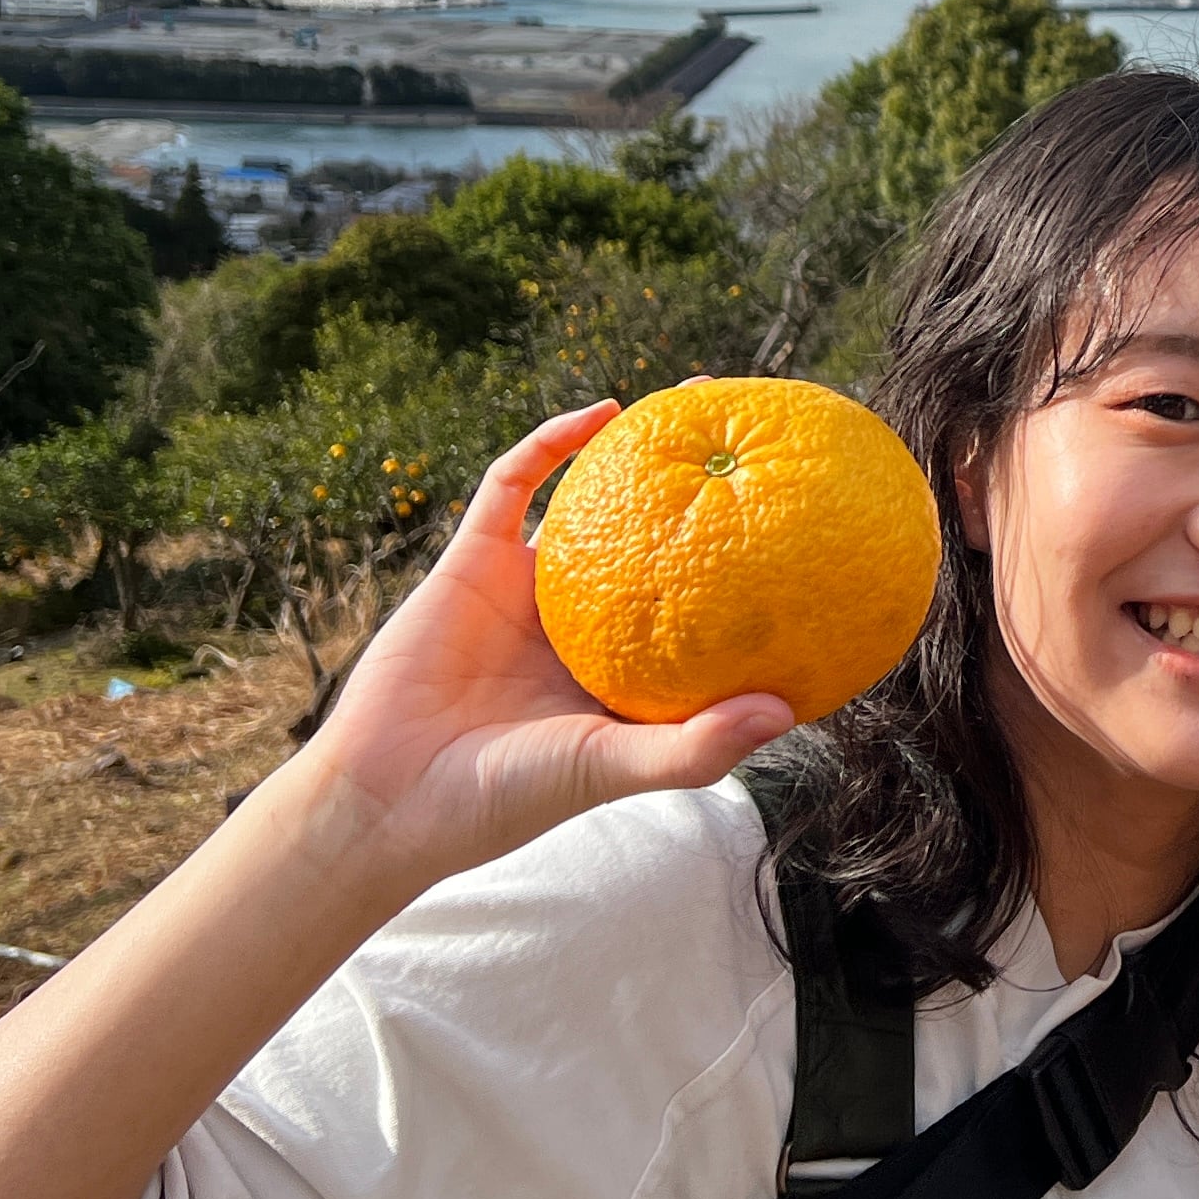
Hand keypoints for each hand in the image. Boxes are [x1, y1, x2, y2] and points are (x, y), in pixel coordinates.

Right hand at [277, 404, 795, 898]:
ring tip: (697, 397)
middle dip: (710, 485)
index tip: (812, 528)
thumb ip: (694, 748)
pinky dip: (551, 444)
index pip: (704, 605)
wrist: (385, 800)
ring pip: (594, 500)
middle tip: (767, 436)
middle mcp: (586, 621)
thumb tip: (788, 710)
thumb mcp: (610, 769)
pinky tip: (599, 414)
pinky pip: (512, 486)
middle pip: (662, 537)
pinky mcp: (470, 562)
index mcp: (624, 668)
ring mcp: (528, 588)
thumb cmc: (503, 799)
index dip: (753, 567)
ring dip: (639, 445)